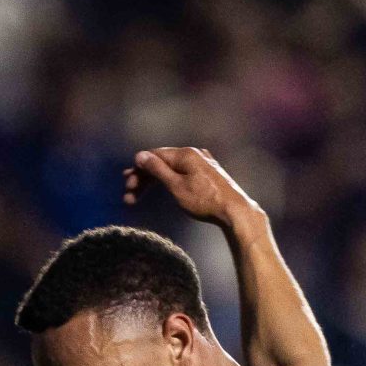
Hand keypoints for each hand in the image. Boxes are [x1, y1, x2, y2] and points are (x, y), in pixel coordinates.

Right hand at [124, 146, 262, 227]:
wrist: (236, 212)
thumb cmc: (205, 201)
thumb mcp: (176, 186)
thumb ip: (157, 170)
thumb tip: (140, 155)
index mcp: (185, 154)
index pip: (155, 155)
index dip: (139, 169)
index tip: (128, 183)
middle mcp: (195, 154)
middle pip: (163, 162)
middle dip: (145, 177)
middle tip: (130, 192)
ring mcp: (204, 164)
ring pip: (174, 168)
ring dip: (157, 180)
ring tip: (142, 194)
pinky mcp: (210, 175)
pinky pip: (184, 173)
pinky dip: (171, 180)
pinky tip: (165, 188)